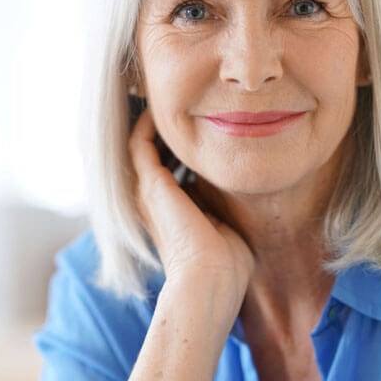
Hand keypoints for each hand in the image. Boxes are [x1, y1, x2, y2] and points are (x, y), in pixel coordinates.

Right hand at [128, 108, 254, 299]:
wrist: (210, 281)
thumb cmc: (226, 264)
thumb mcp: (225, 222)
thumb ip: (224, 201)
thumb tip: (241, 184)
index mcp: (168, 209)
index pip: (166, 166)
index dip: (177, 143)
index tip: (198, 122)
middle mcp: (152, 199)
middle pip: (149, 151)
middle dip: (164, 127)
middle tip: (183, 102)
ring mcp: (147, 192)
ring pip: (139, 143)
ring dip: (153, 121)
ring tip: (171, 98)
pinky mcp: (150, 185)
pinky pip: (139, 142)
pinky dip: (149, 123)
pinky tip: (165, 108)